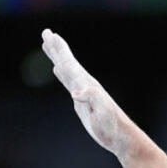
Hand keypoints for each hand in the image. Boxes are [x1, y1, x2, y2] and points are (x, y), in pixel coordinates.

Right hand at [41, 29, 132, 158]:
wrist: (120, 136)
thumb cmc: (112, 125)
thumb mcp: (103, 112)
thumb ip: (92, 98)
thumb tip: (75, 93)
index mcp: (87, 84)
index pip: (70, 63)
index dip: (59, 49)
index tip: (50, 34)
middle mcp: (85, 84)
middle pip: (68, 62)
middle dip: (56, 48)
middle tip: (46, 32)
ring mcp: (83, 92)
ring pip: (67, 70)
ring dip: (57, 57)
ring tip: (48, 45)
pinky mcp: (82, 101)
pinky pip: (69, 82)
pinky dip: (62, 73)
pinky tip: (58, 69)